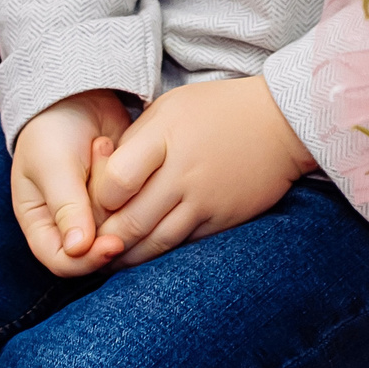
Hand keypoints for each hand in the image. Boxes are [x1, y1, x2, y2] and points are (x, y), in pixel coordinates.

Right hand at [12, 90, 132, 275]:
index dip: (88, 261)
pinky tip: (115, 147)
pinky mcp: (121, 198)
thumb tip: (78, 250)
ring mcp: (96, 212)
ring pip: (117, 226)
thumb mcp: (53, 165)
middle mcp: (67, 225)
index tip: (114, 243)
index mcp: (40, 223)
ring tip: (102, 145)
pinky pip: (134, 207)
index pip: (62, 262)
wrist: (77, 93)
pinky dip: (131, 182)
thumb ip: (66, 207)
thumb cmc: (52, 129)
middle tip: (103, 167)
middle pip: (95, 247)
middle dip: (105, 213)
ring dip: (117, 192)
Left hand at [88, 75, 312, 267]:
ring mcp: (205, 200)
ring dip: (127, 257)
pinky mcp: (223, 220)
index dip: (99, 197)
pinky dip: (159, 254)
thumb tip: (104, 177)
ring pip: (156, 243)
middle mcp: (184, 172)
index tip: (94, 199)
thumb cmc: (217, 110)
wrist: (281, 122)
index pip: (117, 181)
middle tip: (87, 246)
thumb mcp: (169, 108)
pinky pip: (183, 245)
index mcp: (165, 137)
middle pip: (132, 221)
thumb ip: (136, 141)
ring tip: (107, 260)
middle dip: (104, 240)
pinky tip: (143, 256)